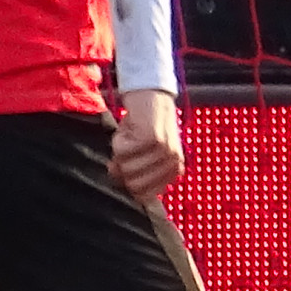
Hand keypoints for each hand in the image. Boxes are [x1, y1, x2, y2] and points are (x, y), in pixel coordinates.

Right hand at [112, 87, 183, 201]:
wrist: (151, 95)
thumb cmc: (144, 127)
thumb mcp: (142, 153)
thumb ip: (133, 171)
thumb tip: (116, 180)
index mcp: (174, 169)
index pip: (145, 195)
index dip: (128, 183)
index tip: (126, 168)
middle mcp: (173, 162)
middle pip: (134, 185)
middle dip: (122, 169)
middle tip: (125, 152)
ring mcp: (164, 151)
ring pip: (126, 169)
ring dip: (120, 153)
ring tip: (129, 138)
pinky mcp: (152, 139)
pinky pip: (121, 152)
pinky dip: (118, 141)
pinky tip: (128, 130)